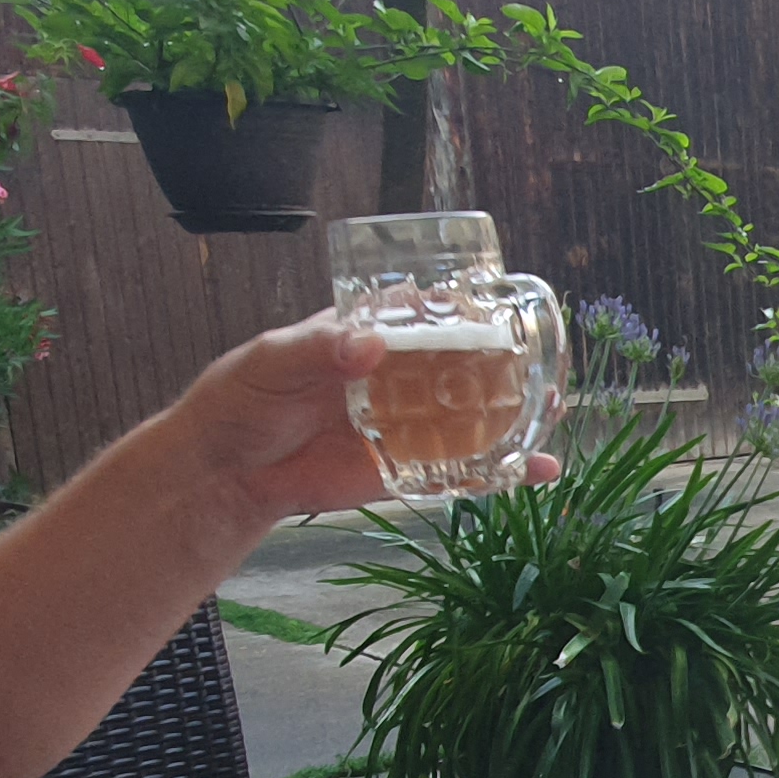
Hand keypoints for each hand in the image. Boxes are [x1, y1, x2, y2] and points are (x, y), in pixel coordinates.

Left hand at [169, 310, 558, 521]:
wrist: (223, 471)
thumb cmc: (240, 399)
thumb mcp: (272, 359)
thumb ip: (319, 349)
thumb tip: (369, 345)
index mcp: (366, 335)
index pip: (426, 313)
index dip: (468, 307)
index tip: (506, 305)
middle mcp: (393, 376)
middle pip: (464, 362)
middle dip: (511, 362)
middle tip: (547, 359)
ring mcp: (402, 423)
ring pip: (471, 415)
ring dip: (517, 413)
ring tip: (556, 407)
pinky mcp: (403, 469)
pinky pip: (459, 470)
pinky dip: (500, 472)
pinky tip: (539, 472)